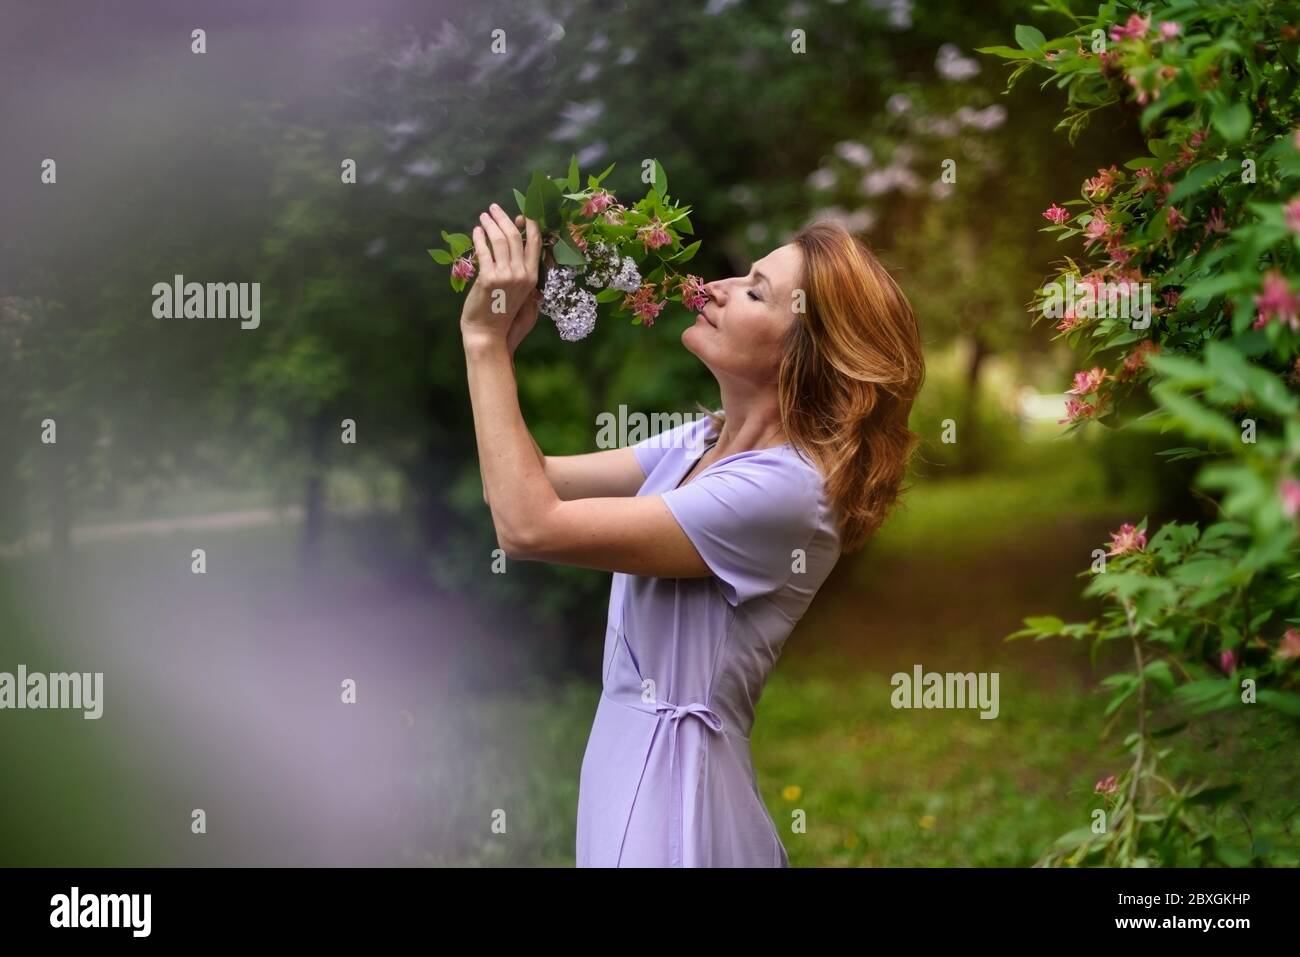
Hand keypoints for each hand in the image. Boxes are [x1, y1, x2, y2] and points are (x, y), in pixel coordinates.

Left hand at [461, 203, 540, 347]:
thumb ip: (527, 276)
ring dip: (490, 224)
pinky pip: (483, 251)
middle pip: (514, 236)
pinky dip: (479, 238)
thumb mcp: (525, 297)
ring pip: (499, 240)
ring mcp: (505, 276)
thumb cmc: (505, 317)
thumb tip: (525, 255)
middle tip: (494, 208)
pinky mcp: (487, 278)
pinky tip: (476, 231)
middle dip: (504, 218)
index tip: (522, 212)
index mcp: (532, 277)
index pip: (534, 242)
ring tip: (483, 217)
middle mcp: (521, 274)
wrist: (489, 334)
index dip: (529, 224)